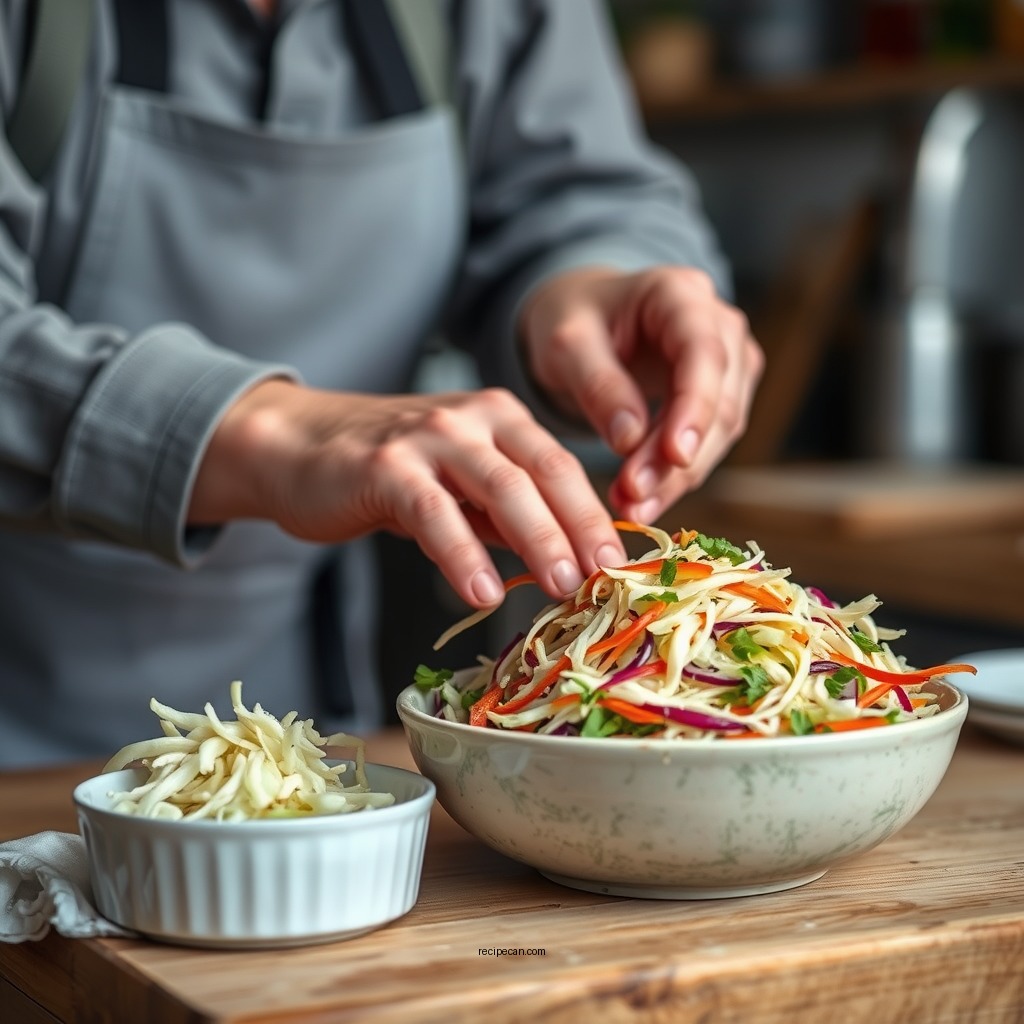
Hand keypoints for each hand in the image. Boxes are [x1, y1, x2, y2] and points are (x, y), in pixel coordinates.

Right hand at [189, 381, 626, 608]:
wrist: (296, 445)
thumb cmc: (384, 472)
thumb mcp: (458, 485)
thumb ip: (504, 513)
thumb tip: (562, 561)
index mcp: (501, 418)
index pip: (561, 466)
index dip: (595, 515)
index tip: (618, 564)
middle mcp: (472, 418)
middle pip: (544, 472)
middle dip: (580, 528)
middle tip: (603, 578)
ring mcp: (428, 437)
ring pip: (501, 487)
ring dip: (538, 540)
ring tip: (561, 587)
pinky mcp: (385, 466)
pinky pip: (434, 513)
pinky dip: (462, 555)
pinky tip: (481, 593)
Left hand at [519, 265, 763, 521]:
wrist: (583, 325)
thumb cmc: (573, 321)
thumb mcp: (567, 344)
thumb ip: (598, 385)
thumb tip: (630, 441)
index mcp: (679, 293)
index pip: (704, 352)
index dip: (695, 406)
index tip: (674, 455)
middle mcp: (718, 324)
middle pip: (718, 400)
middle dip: (676, 457)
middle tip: (632, 497)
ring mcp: (728, 363)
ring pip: (721, 431)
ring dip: (677, 477)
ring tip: (631, 508)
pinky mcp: (721, 398)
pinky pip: (708, 444)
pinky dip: (675, 477)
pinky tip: (643, 502)